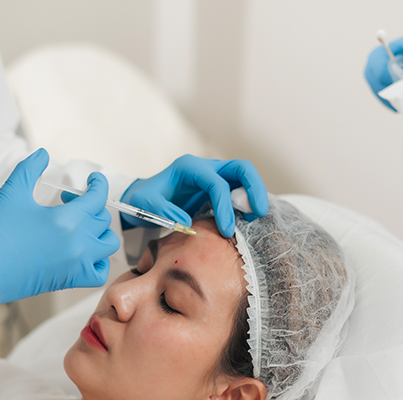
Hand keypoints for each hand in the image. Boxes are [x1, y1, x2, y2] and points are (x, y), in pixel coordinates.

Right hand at [0, 149, 119, 328]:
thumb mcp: (11, 193)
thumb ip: (30, 168)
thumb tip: (42, 153)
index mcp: (67, 220)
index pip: (98, 197)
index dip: (98, 184)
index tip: (92, 180)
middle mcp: (78, 244)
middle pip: (102, 219)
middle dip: (90, 206)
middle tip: (67, 201)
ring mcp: (76, 265)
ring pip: (108, 246)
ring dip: (99, 232)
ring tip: (78, 226)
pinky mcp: (68, 281)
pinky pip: (99, 273)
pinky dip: (97, 262)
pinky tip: (80, 252)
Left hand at [119, 155, 268, 237]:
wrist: (143, 198)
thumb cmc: (143, 200)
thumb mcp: (147, 207)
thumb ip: (166, 213)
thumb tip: (188, 225)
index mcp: (188, 167)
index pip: (216, 183)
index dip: (224, 207)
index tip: (226, 231)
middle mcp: (205, 167)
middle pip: (241, 168)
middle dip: (254, 188)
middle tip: (259, 213)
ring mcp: (213, 175)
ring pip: (244, 177)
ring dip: (253, 195)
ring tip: (253, 218)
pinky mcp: (217, 187)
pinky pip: (239, 189)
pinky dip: (246, 202)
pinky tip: (246, 219)